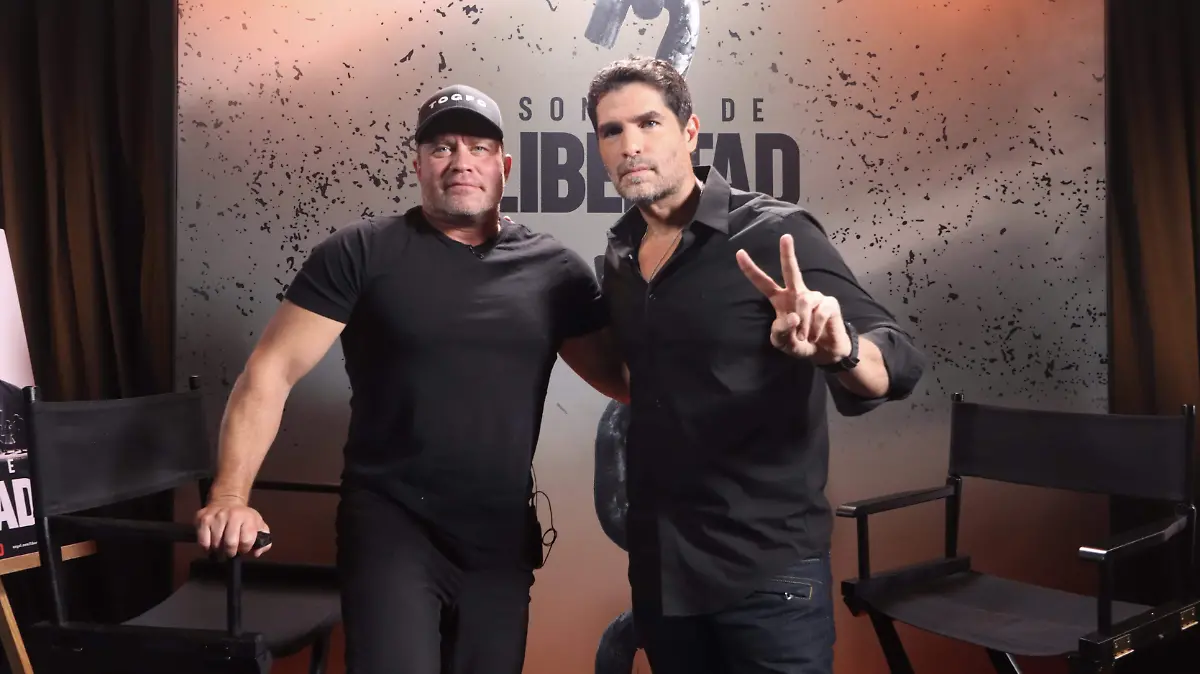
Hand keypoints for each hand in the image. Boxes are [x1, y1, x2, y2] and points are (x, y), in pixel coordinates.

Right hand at [195, 496, 271, 557]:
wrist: (226, 501)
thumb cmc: (244, 518)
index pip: (246, 541)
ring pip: (215, 544)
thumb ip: (264, 541)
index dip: (245, 549)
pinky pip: (202, 542)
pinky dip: (207, 548)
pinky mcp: (202, 519)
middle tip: (230, 552)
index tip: (243, 548)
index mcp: (248, 517)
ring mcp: (216, 516)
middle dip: (231, 552)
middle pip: (230, 544)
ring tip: (222, 548)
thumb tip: (256, 553)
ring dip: (218, 551)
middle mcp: (232, 515)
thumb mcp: (259, 526)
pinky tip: (212, 544)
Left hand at [735, 234, 850, 363]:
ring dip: (803, 325)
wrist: (825, 352)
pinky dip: (814, 328)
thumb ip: (781, 333)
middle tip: (785, 236)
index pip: (763, 283)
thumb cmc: (801, 343)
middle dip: (787, 253)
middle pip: (791, 270)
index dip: (751, 269)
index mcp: (780, 300)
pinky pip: (819, 313)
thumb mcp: (783, 343)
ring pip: (804, 303)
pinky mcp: (829, 303)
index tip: (739, 253)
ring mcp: (814, 296)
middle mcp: (797, 293)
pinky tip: (815, 335)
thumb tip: (792, 316)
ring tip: (804, 337)